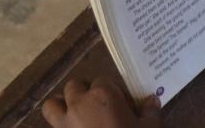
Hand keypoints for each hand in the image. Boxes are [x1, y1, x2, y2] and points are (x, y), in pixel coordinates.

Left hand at [41, 78, 160, 127]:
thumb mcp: (151, 126)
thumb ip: (151, 111)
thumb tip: (152, 100)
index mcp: (103, 94)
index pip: (103, 80)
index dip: (112, 90)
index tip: (121, 103)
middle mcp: (79, 103)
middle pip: (74, 86)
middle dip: (83, 92)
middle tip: (97, 105)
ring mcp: (64, 122)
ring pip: (52, 104)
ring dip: (61, 106)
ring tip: (74, 113)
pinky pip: (52, 126)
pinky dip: (59, 126)